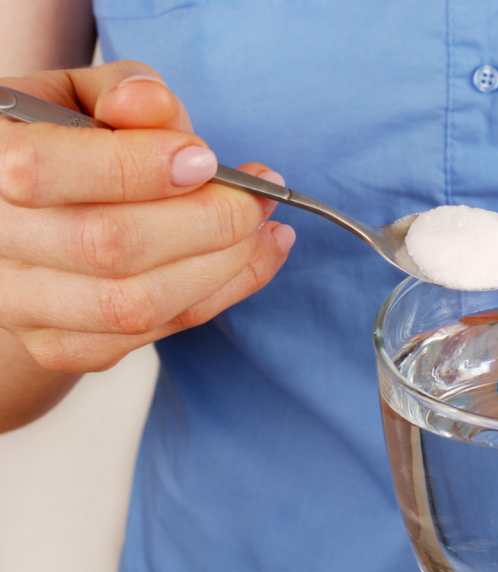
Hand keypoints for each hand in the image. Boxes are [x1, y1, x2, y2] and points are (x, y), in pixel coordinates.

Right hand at [0, 61, 293, 372]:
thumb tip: (151, 105)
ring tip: (266, 228)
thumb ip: (123, 93)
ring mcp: (19, 305)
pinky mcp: (58, 346)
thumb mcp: (83, 97)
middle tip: (259, 196)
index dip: (140, 165)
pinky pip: (152, 335)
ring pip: (137, 305)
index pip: (47, 170)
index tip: (207, 159)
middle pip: (110, 247)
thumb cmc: (62, 142)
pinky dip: (218, 295)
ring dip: (225, 266)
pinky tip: (248, 259)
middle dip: (209, 220)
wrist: (25, 216)